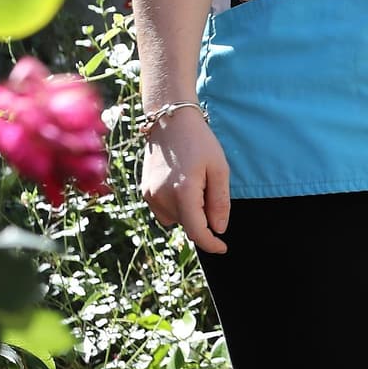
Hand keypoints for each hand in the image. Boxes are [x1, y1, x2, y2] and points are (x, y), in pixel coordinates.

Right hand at [142, 107, 231, 253]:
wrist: (169, 120)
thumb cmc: (199, 141)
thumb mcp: (219, 168)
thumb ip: (219, 201)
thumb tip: (219, 229)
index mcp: (183, 192)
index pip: (196, 232)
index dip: (211, 244)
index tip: (223, 247)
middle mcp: (162, 197)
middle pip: (187, 225)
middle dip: (202, 217)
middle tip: (209, 187)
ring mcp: (150, 194)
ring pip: (175, 219)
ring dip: (188, 212)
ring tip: (194, 183)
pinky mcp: (145, 191)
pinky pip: (164, 211)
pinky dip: (175, 206)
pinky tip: (181, 184)